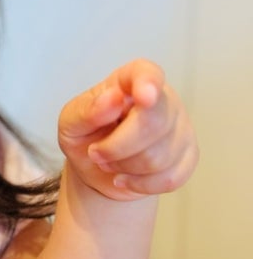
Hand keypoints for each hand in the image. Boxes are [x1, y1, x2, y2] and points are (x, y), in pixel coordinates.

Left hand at [58, 59, 197, 200]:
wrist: (97, 168)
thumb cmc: (85, 136)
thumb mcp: (71, 122)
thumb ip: (87, 110)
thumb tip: (112, 99)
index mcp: (130, 81)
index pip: (146, 73)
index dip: (148, 84)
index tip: (144, 97)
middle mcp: (162, 99)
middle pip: (155, 123)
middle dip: (117, 147)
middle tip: (95, 153)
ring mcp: (180, 127)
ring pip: (160, 156)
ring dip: (125, 167)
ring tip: (109, 163)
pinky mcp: (188, 156)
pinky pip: (171, 177)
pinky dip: (141, 185)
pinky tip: (126, 179)